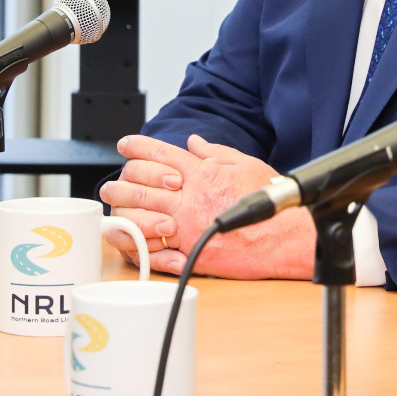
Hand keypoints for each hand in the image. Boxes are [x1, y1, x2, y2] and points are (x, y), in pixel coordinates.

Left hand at [101, 133, 313, 278]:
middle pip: (142, 186)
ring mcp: (190, 227)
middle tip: (109, 185)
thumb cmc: (272, 201)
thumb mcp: (246, 165)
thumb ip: (216, 152)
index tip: (125, 144)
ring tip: (112, 213)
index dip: (138, 146)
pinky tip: (128, 242)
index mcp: (203, 173)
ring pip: (141, 218)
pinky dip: (139, 247)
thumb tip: (194, 142)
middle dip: (121, 183)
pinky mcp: (193, 253)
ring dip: (122, 214)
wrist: (287, 237)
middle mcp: (192, 198)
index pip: (161, 153)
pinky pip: (157, 251)